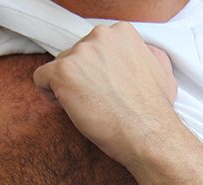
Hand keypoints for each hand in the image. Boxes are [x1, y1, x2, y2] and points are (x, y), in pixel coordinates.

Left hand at [33, 22, 178, 166]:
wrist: (147, 134)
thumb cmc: (155, 110)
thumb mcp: (162, 72)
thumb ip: (148, 56)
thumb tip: (145, 53)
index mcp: (121, 32)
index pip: (93, 46)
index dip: (96, 70)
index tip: (106, 88)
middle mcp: (100, 36)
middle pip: (74, 55)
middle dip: (81, 77)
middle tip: (97, 100)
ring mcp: (80, 53)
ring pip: (58, 67)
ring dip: (67, 88)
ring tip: (87, 107)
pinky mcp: (63, 72)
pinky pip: (40, 78)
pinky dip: (49, 94)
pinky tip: (68, 107)